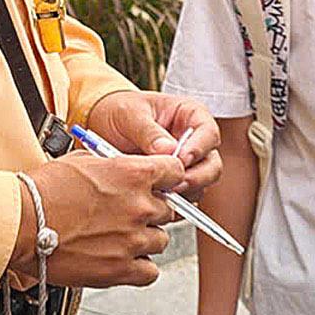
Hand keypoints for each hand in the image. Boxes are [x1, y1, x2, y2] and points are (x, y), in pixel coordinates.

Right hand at [20, 146, 184, 288]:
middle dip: (152, 210)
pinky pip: (151, 272)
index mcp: (133, 174)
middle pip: (169, 210)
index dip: (168, 178)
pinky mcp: (121, 270)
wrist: (20, 224)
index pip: (177, 172)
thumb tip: (126, 169)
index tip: (162, 184)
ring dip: (145, 239)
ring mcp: (133, 241)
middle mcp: (140, 207)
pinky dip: (140, 267)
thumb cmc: (42, 191)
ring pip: (161, 241)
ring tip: (118, 237)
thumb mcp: (83, 161)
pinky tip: (122, 258)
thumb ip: (115, 166)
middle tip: (128, 213)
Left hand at [86, 88, 223, 193]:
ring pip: (201, 185)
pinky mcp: (175, 184)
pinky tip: (155, 201)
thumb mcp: (130, 114)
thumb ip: (149, 131)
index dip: (199, 148)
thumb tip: (167, 150)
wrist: (102, 125)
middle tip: (173, 185)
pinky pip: (183, 199)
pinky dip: (173, 203)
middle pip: (212, 165)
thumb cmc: (120, 111)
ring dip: (184, 193)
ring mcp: (187, 165)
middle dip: (196, 178)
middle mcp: (195, 142)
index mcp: (191, 116)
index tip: (181, 160)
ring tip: (160, 193)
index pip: (209, 133)